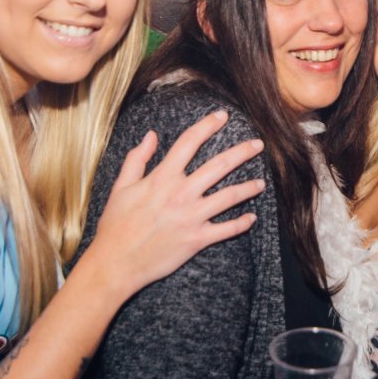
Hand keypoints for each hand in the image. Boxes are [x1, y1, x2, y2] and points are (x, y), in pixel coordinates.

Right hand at [81, 110, 264, 301]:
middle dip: (242, 152)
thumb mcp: (121, 187)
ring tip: (261, 183)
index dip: (207, 125)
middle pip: (219, 166)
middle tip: (258, 144)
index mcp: (162, 178)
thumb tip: (151, 135)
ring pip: (229, 197)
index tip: (222, 116)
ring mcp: (192, 217)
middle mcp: (181, 194)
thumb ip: (137, 159)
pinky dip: (241, 224)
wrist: (116, 262)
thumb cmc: (116, 224)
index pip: (189, 142)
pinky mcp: (197, 240)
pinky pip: (227, 230)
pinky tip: (252, 218)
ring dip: (248, 188)